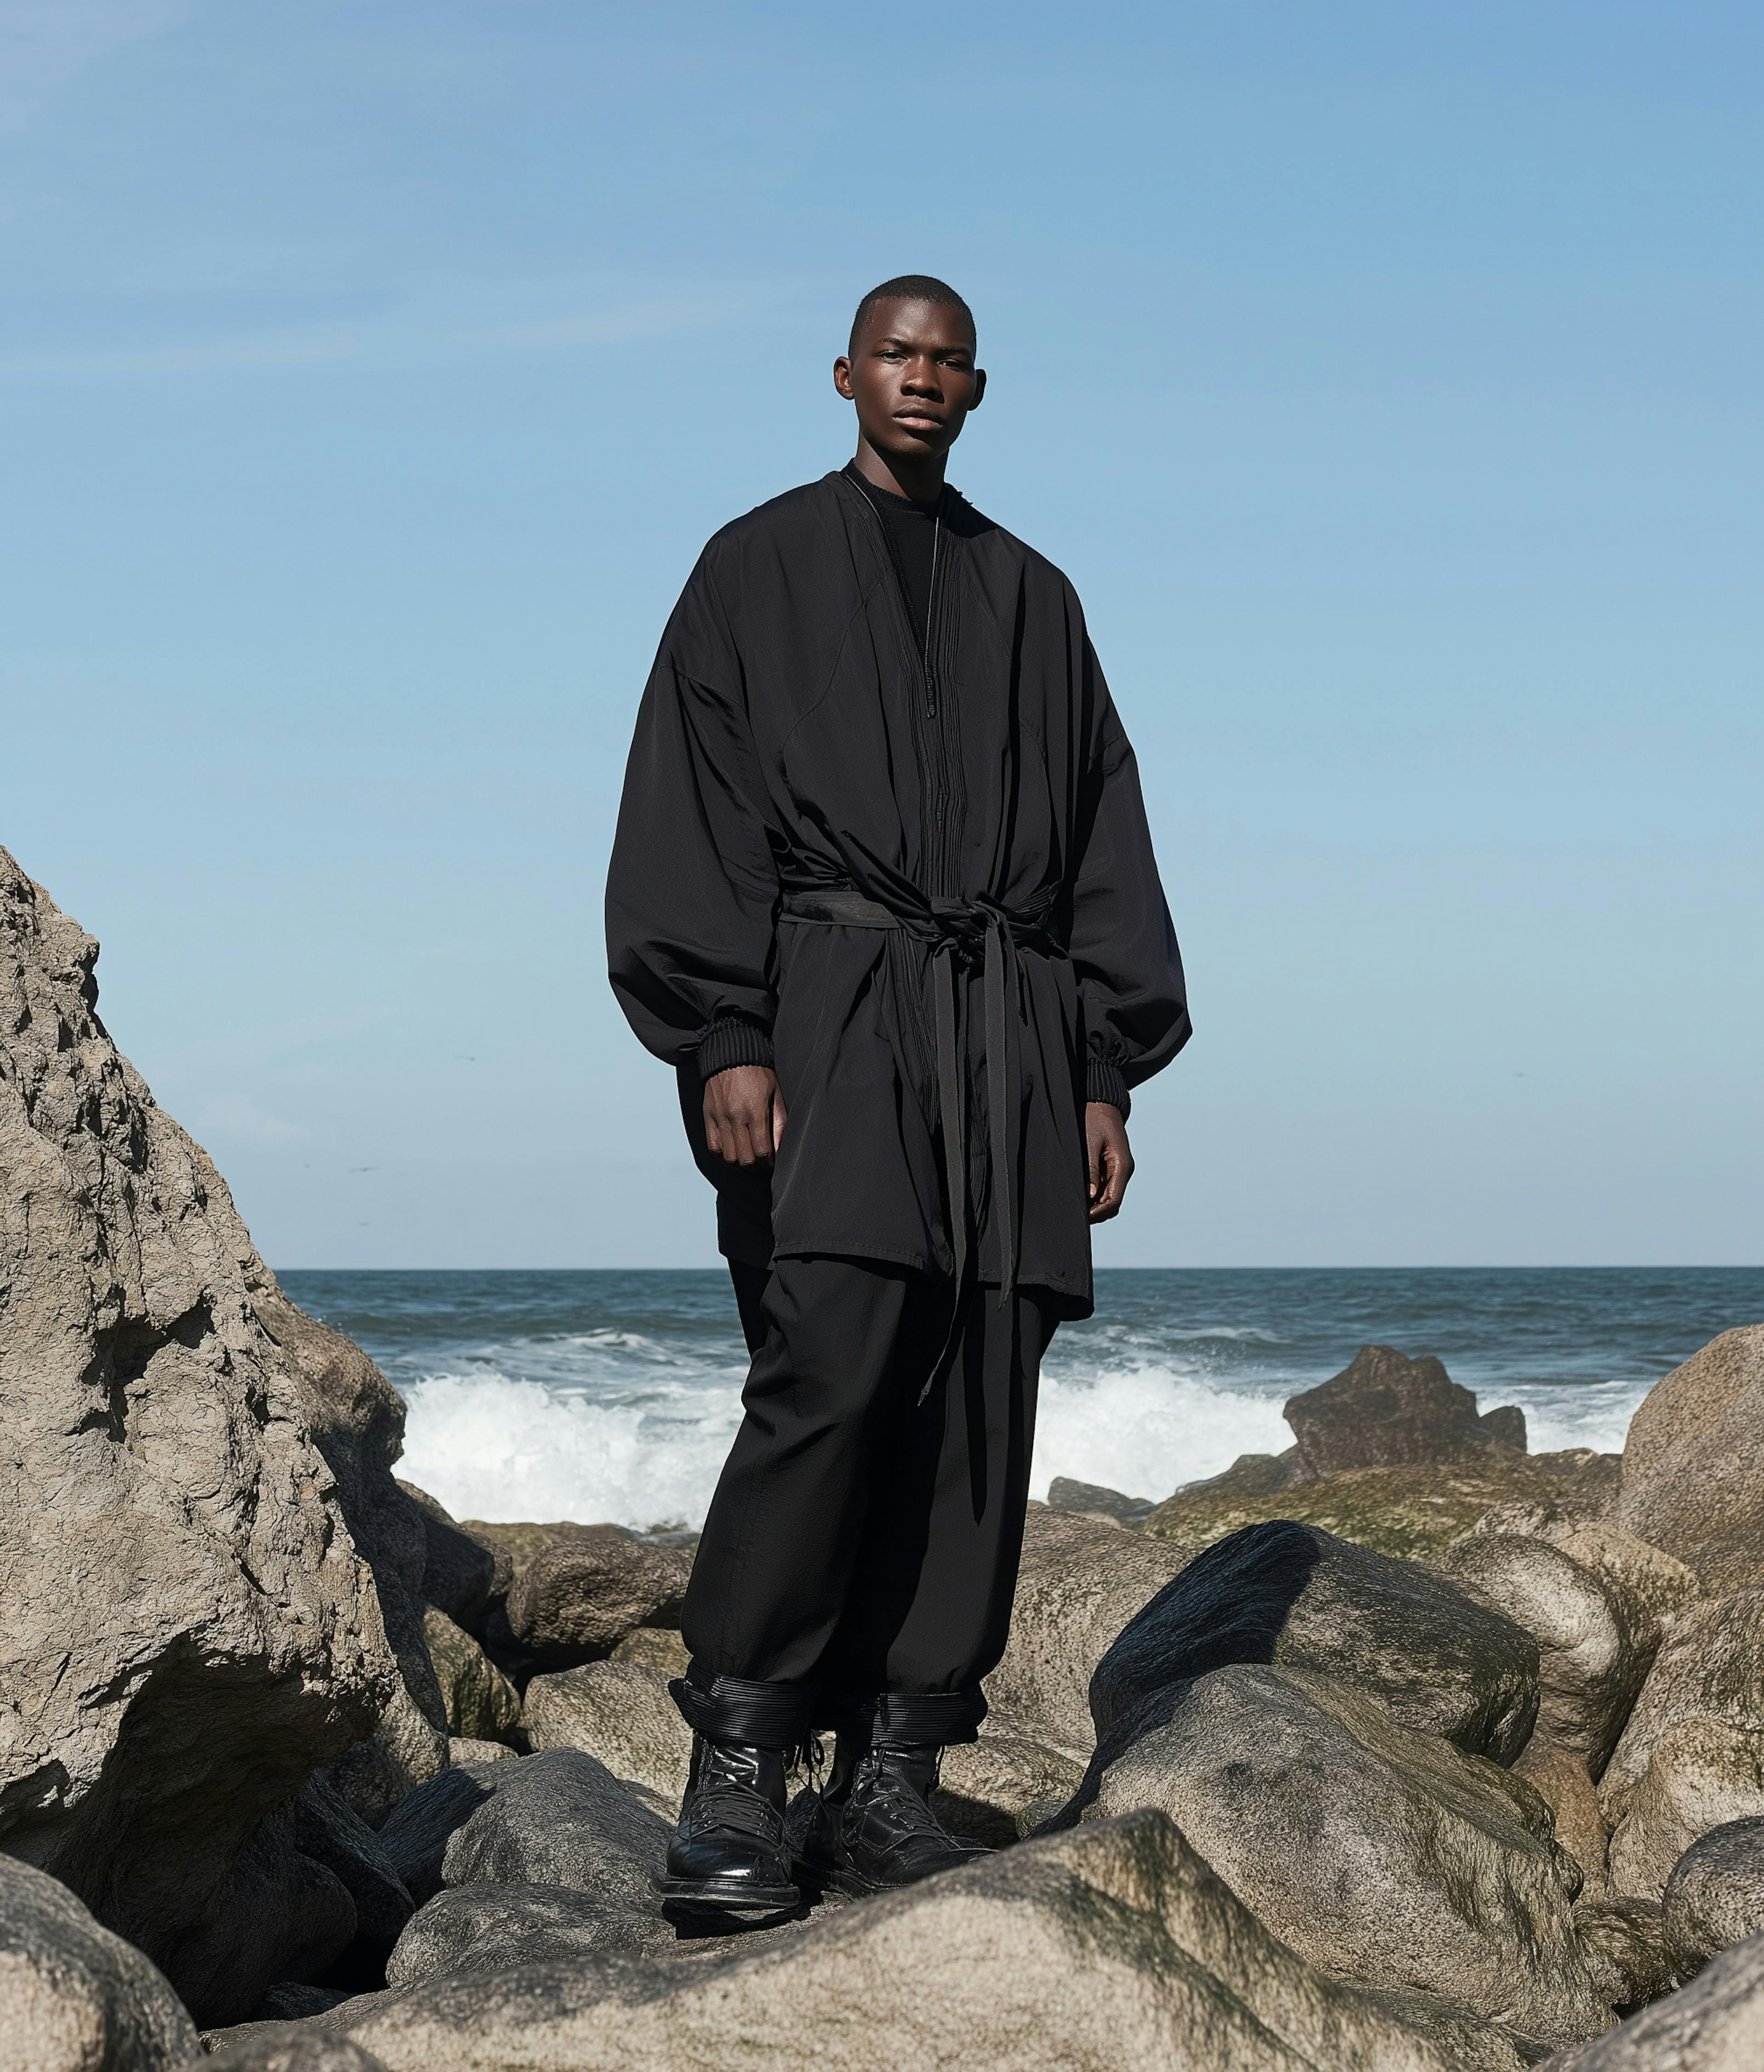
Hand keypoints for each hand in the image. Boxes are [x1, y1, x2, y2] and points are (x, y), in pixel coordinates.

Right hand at [704, 1066, 786, 1166]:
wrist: (731, 1054)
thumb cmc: (757, 1072)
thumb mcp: (776, 1093)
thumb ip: (779, 1121)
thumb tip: (782, 1146)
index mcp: (755, 1112)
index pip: (762, 1150)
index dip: (769, 1162)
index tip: (773, 1161)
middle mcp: (735, 1117)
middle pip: (745, 1158)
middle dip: (756, 1166)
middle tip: (762, 1164)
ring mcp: (719, 1118)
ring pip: (728, 1156)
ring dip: (740, 1164)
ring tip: (749, 1161)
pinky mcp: (708, 1117)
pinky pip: (713, 1146)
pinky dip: (723, 1155)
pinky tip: (733, 1153)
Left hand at [1086, 1101, 1133, 1222]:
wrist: (1101, 1103)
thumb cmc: (1095, 1118)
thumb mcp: (1090, 1142)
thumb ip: (1091, 1168)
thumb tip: (1091, 1194)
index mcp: (1123, 1165)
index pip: (1114, 1199)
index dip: (1099, 1211)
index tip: (1082, 1216)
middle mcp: (1123, 1170)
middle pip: (1113, 1202)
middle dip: (1097, 1211)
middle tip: (1076, 1214)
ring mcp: (1117, 1169)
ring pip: (1108, 1196)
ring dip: (1095, 1204)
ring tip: (1076, 1206)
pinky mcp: (1110, 1166)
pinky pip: (1104, 1187)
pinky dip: (1094, 1195)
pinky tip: (1080, 1195)